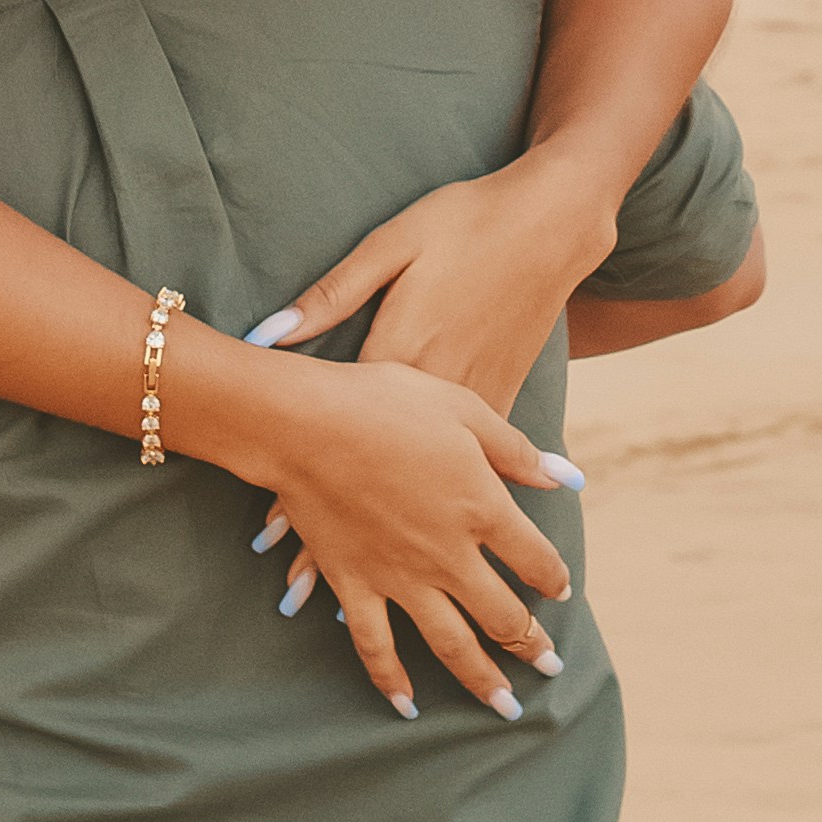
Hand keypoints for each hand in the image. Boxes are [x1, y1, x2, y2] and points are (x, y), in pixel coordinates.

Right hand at [237, 352, 583, 723]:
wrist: (308, 422)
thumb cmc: (388, 403)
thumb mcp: (465, 411)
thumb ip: (516, 451)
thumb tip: (566, 476)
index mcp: (482, 509)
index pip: (535, 559)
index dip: (553, 578)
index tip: (560, 591)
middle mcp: (448, 556)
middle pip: (502, 616)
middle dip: (531, 645)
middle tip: (550, 666)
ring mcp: (400, 578)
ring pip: (451, 645)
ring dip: (481, 680)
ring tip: (504, 706)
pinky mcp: (353, 586)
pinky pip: (376, 647)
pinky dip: (392, 681)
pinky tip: (407, 705)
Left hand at [238, 151, 613, 631]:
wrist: (549, 223)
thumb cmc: (464, 224)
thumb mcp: (393, 245)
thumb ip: (334, 293)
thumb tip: (272, 330)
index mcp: (403, 355)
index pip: (342, 435)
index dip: (305, 487)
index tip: (272, 539)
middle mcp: (441, 398)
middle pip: (386, 483)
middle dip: (343, 540)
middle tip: (300, 597)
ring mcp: (480, 406)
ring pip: (441, 498)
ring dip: (406, 545)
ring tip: (371, 597)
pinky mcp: (506, 399)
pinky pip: (485, 480)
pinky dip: (469, 522)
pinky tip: (462, 560)